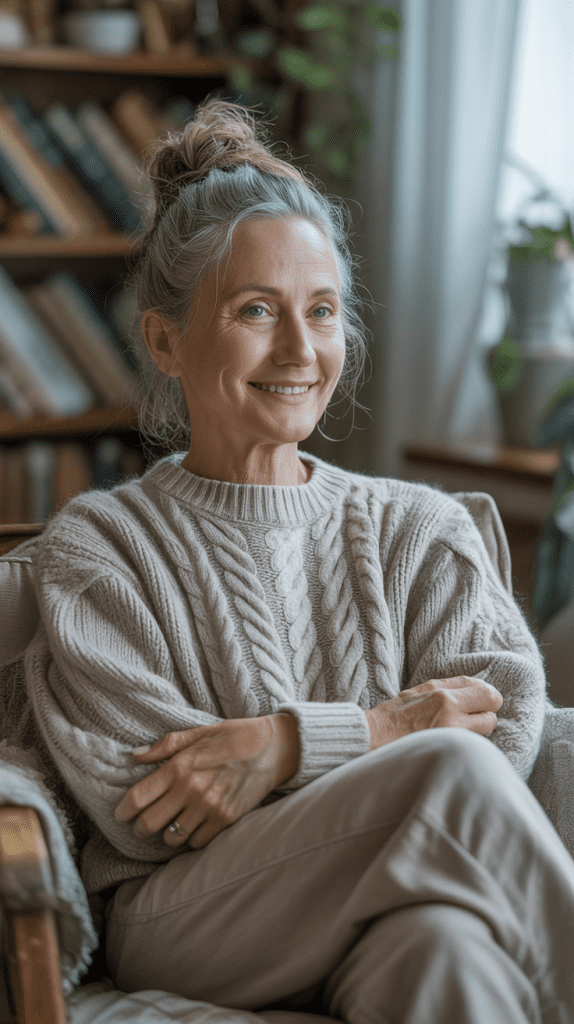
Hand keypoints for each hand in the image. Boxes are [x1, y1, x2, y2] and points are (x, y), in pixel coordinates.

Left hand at [114, 713, 298, 848]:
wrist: (274, 747)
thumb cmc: (234, 735)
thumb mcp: (199, 732)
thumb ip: (165, 745)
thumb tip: (135, 755)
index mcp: (180, 765)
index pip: (137, 798)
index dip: (123, 811)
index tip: (122, 815)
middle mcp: (191, 788)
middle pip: (148, 824)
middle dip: (141, 827)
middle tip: (144, 823)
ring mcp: (209, 807)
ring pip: (171, 838)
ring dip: (167, 834)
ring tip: (172, 824)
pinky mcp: (226, 819)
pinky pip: (197, 843)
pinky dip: (192, 838)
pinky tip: (195, 826)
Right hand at [364, 675, 502, 749]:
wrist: (374, 736)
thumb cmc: (395, 715)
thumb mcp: (420, 691)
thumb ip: (448, 689)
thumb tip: (474, 689)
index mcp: (440, 691)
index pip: (482, 688)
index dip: (485, 696)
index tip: (479, 702)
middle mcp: (448, 706)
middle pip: (492, 705)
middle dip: (487, 711)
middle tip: (476, 717)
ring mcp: (451, 729)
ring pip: (488, 725)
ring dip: (481, 728)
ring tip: (464, 731)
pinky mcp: (450, 747)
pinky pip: (475, 741)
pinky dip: (471, 742)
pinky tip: (457, 743)